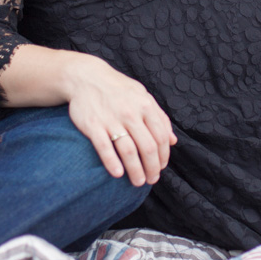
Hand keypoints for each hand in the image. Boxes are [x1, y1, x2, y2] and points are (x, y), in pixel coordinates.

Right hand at [63, 54, 177, 186]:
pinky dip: (112, 163)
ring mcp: (111, 120)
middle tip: (151, 180)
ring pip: (128, 151)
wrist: (86, 77)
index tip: (161, 168)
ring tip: (138, 182)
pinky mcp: (93, 125)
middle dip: (152, 168)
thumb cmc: (118, 89)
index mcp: (145, 106)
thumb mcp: (143, 96)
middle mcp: (130, 113)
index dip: (163, 156)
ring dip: (135, 170)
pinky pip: (105, 148)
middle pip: (147, 147)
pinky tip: (118, 173)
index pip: (161, 137)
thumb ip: (160, 117)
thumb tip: (173, 141)